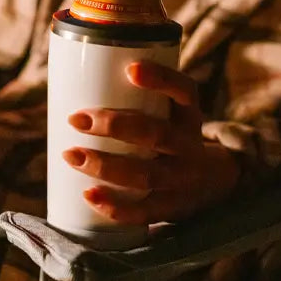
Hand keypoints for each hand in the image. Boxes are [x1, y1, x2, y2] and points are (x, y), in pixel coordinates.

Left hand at [62, 60, 239, 224]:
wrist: (209, 182)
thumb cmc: (169, 135)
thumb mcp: (169, 112)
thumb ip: (133, 95)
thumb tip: (73, 73)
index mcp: (189, 116)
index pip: (185, 92)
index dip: (161, 79)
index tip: (130, 69)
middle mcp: (189, 147)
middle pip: (156, 135)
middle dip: (114, 126)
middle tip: (76, 119)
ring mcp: (182, 180)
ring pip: (147, 175)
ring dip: (106, 166)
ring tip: (71, 155)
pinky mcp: (171, 208)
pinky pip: (145, 212)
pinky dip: (116, 207)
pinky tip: (89, 195)